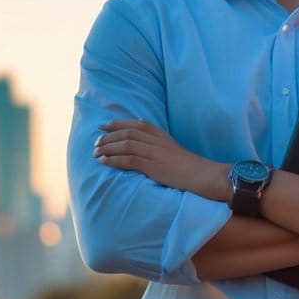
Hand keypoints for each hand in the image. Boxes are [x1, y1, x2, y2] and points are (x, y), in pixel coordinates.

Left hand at [93, 119, 229, 201]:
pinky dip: (114, 159)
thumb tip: (143, 141)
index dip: (118, 123)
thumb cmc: (189, 167)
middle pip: (128, 132)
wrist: (203, 175)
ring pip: (126, 144)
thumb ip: (159, 144)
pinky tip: (104, 161)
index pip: (136, 124)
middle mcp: (157, 141)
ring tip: (95, 152)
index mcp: (162, 135)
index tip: (103, 125)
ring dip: (108, 147)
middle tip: (95, 141)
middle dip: (108, 135)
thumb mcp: (173, 150)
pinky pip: (129, 159)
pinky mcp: (153, 166)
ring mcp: (155, 153)